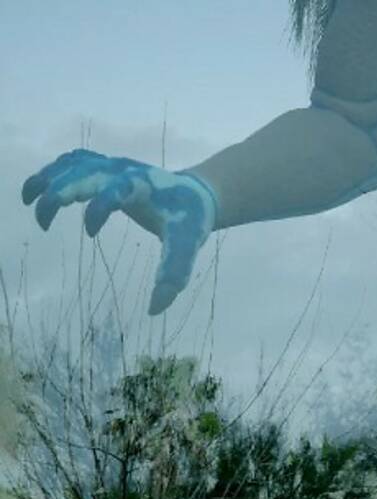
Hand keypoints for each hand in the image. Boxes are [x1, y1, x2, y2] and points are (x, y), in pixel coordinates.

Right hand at [22, 149, 216, 314]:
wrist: (199, 195)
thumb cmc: (190, 220)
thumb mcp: (187, 247)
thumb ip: (173, 275)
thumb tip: (153, 310)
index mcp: (144, 186)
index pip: (116, 189)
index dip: (99, 209)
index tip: (91, 234)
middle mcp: (125, 170)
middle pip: (85, 171)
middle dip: (60, 192)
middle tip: (44, 224)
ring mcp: (115, 166)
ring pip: (73, 163)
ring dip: (48, 179)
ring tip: (28, 203)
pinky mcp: (108, 168)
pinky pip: (75, 162)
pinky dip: (54, 172)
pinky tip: (39, 191)